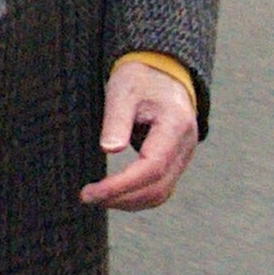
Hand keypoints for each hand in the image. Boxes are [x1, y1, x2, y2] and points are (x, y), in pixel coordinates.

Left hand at [79, 59, 199, 211]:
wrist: (162, 72)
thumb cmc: (140, 78)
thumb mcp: (123, 91)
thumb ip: (117, 120)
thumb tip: (109, 150)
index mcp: (175, 125)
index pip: (151, 167)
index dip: (122, 185)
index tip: (92, 192)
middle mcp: (185, 145)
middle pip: (157, 187)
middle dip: (122, 198)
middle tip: (87, 197)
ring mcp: (184, 155)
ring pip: (161, 193)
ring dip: (129, 202)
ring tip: (97, 198)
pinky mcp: (176, 161)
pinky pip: (160, 187)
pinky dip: (138, 196)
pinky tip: (115, 194)